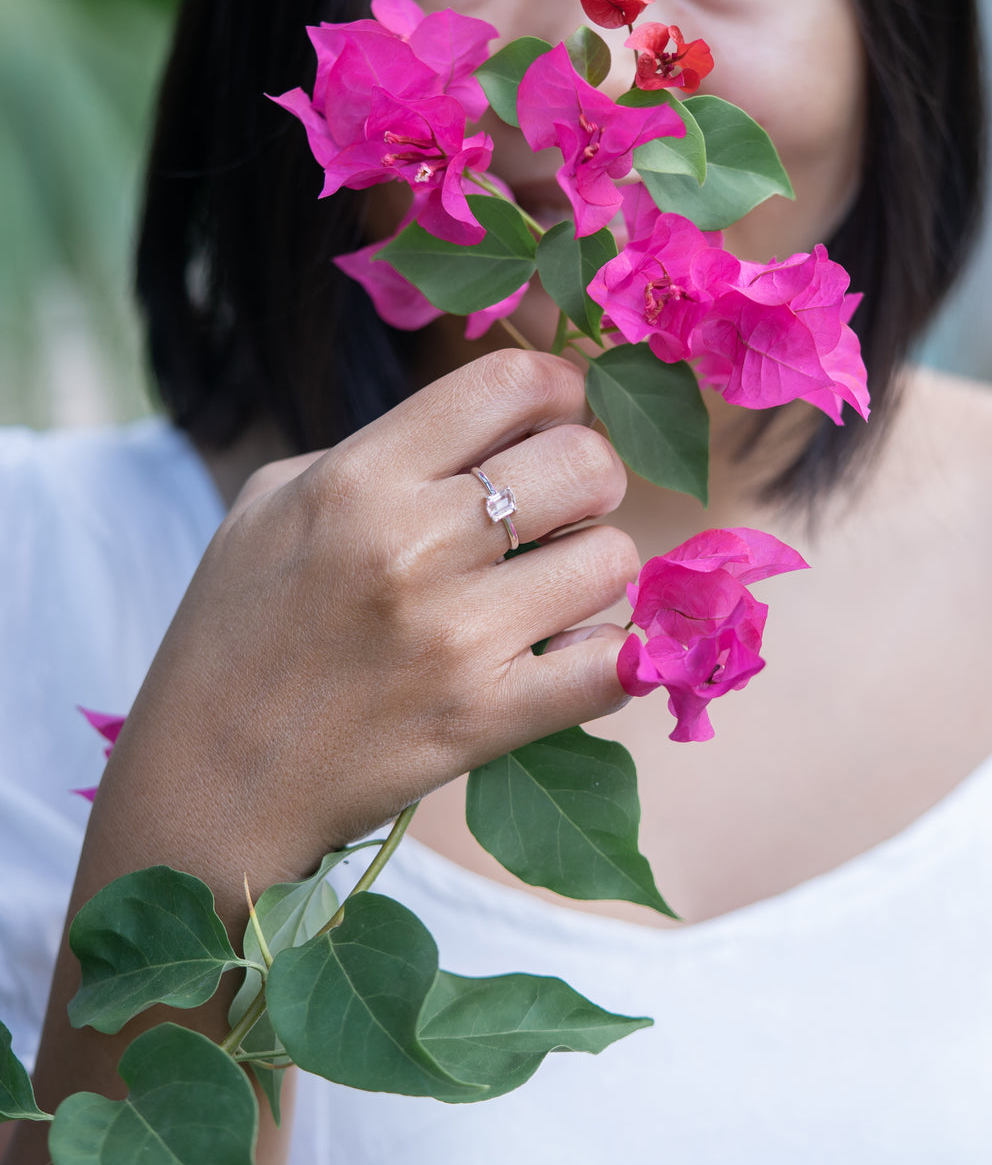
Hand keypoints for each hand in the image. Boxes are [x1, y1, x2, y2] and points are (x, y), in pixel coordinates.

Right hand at [94, 348, 636, 898]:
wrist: (205, 781)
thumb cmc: (237, 631)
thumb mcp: (274, 503)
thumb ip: (380, 451)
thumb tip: (492, 429)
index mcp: (360, 477)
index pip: (510, 383)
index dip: (558, 388)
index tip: (556, 415)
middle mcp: (413, 544)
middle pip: (585, 461)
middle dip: (591, 477)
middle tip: (562, 509)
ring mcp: (455, 636)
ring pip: (611, 558)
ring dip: (593, 570)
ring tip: (550, 590)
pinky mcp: (483, 718)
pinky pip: (610, 666)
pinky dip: (611, 661)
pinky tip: (574, 656)